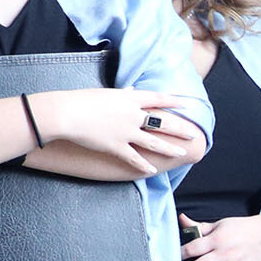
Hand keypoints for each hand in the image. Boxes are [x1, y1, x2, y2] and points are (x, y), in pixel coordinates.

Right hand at [36, 88, 194, 177]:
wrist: (67, 113)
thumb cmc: (81, 100)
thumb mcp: (105, 93)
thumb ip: (121, 93)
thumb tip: (131, 89)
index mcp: (130, 98)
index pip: (158, 99)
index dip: (174, 102)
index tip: (187, 105)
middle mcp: (132, 114)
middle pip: (162, 122)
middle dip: (180, 129)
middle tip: (193, 133)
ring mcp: (126, 131)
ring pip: (154, 142)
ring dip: (169, 148)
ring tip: (182, 153)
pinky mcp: (116, 146)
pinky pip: (134, 158)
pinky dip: (143, 165)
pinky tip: (152, 170)